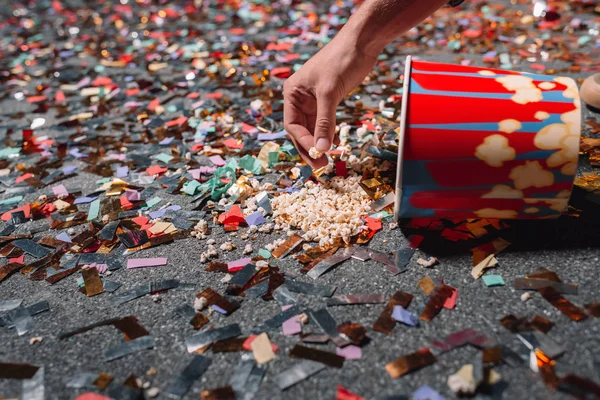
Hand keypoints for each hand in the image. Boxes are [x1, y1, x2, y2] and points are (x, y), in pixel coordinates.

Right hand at [283, 31, 377, 167]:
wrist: (361, 43)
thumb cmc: (341, 61)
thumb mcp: (330, 93)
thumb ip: (324, 122)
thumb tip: (321, 149)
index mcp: (292, 92)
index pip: (292, 125)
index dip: (303, 142)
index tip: (317, 154)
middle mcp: (300, 97)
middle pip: (300, 130)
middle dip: (309, 148)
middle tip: (319, 166)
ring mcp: (314, 100)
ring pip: (312, 129)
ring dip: (318, 144)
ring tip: (327, 161)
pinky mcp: (328, 100)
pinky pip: (324, 123)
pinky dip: (327, 135)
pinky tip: (333, 145)